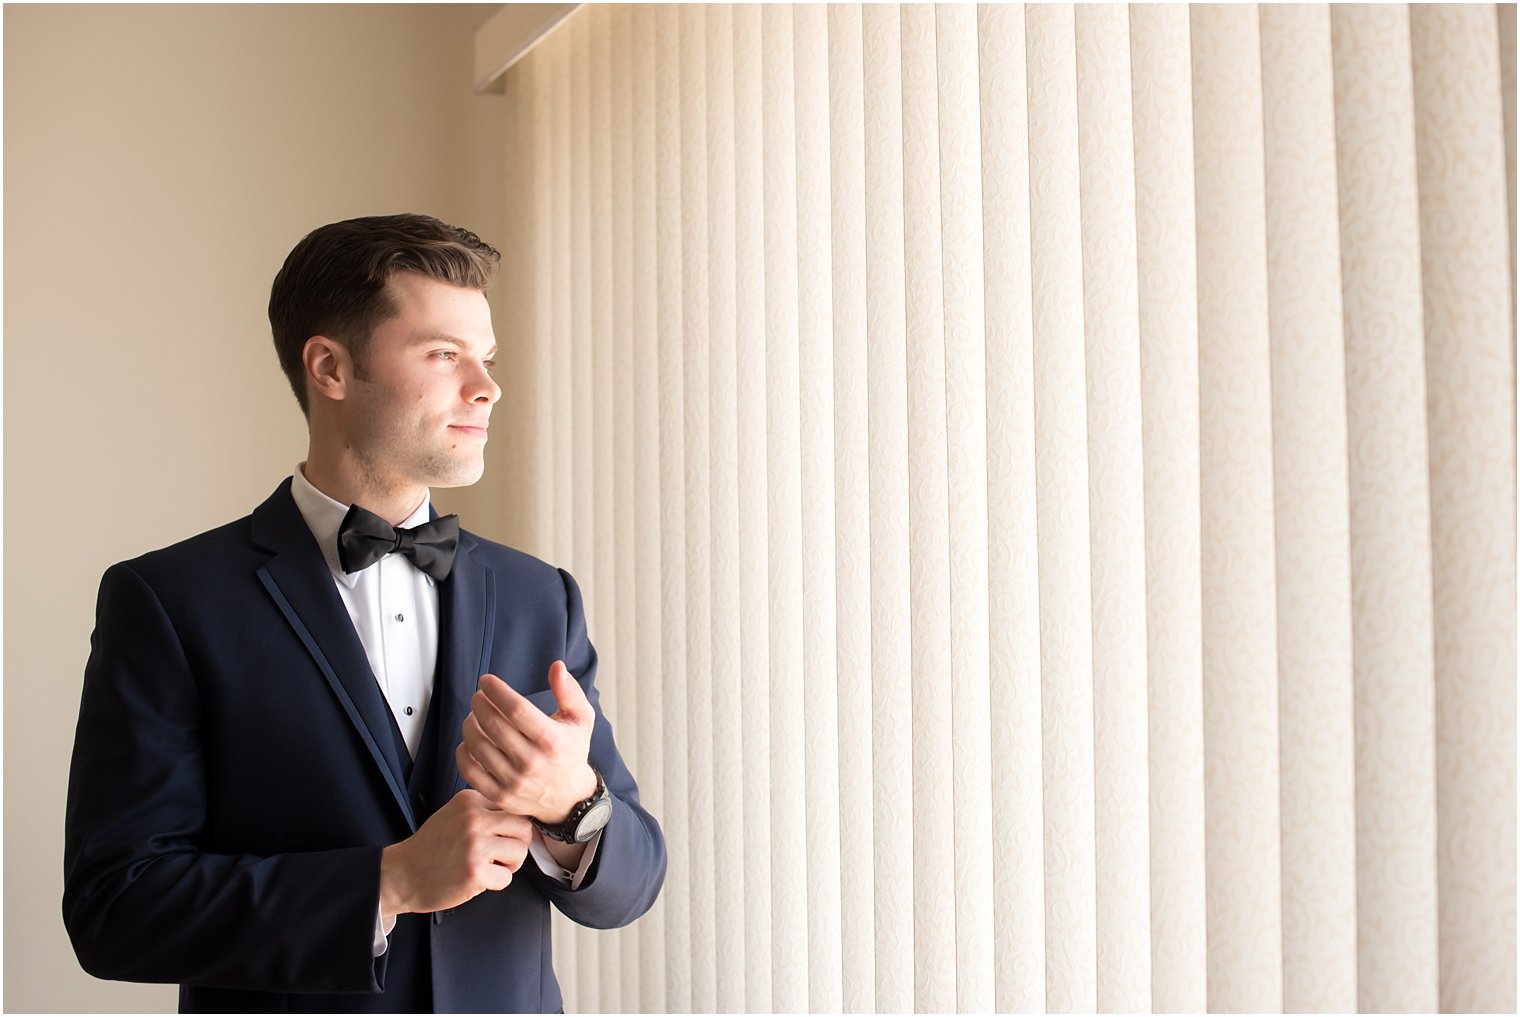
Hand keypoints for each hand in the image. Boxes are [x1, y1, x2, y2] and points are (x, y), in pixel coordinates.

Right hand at [379, 789, 532, 918]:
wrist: (402, 875)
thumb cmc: (431, 849)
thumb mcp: (455, 815)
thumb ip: (485, 812)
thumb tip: (526, 820)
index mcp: (469, 800)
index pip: (513, 807)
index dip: (511, 827)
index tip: (499, 838)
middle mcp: (473, 818)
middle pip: (524, 827)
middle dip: (517, 844)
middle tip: (500, 855)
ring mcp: (474, 844)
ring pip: (520, 851)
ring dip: (509, 865)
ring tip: (487, 866)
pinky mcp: (475, 871)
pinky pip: (507, 877)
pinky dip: (496, 883)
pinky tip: (477, 880)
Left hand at [456, 660, 597, 823]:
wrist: (568, 797)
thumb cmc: (571, 750)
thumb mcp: (581, 719)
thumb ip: (569, 691)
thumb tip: (556, 666)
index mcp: (553, 741)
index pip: (516, 709)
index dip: (496, 691)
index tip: (486, 680)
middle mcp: (532, 763)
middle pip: (493, 725)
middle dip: (479, 704)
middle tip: (478, 697)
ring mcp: (514, 782)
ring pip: (477, 745)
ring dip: (470, 724)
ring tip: (474, 716)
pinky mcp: (499, 795)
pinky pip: (469, 770)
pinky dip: (463, 751)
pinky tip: (470, 740)